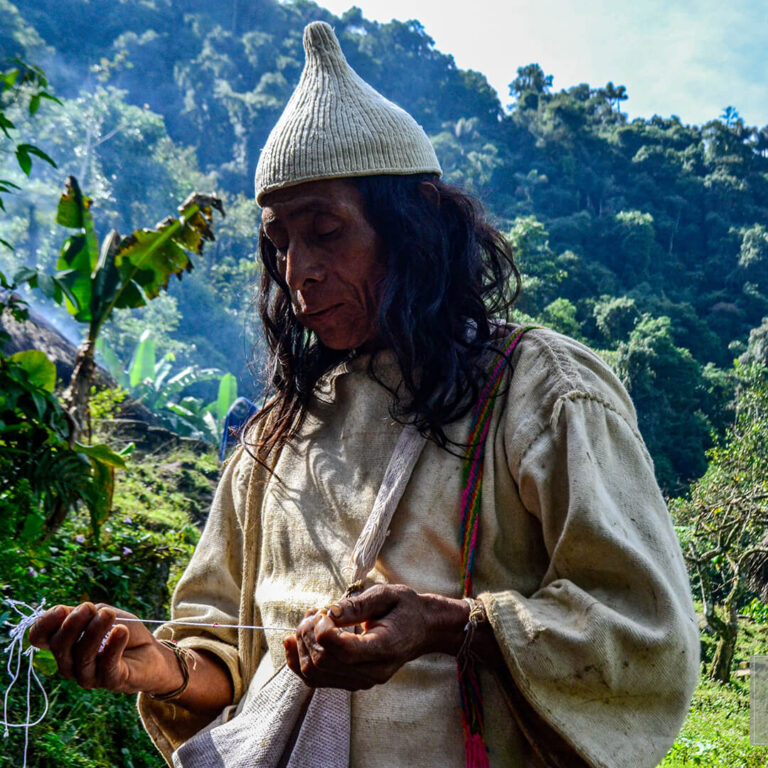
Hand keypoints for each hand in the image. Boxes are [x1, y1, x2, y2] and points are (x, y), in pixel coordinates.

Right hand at [29, 602, 180, 695]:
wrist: (152, 652)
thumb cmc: (124, 630)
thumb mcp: (103, 614)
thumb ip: (86, 613)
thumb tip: (69, 612)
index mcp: (64, 644)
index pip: (39, 638)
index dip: (44, 624)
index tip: (61, 609)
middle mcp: (71, 663)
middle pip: (59, 646)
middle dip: (73, 624)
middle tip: (90, 607)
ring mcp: (89, 675)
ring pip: (82, 656)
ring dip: (94, 631)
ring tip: (108, 614)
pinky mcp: (111, 681)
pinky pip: (107, 665)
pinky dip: (114, 646)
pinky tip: (122, 630)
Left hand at [283, 584, 467, 689]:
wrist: (422, 630)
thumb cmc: (404, 607)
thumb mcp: (386, 594)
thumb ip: (357, 605)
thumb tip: (327, 613)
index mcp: (386, 648)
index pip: (345, 651)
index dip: (323, 631)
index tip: (322, 611)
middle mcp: (374, 672)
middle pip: (324, 662)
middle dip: (308, 634)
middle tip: (314, 612)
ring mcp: (362, 681)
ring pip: (314, 674)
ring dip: (302, 645)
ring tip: (309, 620)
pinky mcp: (352, 683)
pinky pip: (315, 680)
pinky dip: (300, 660)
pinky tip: (298, 639)